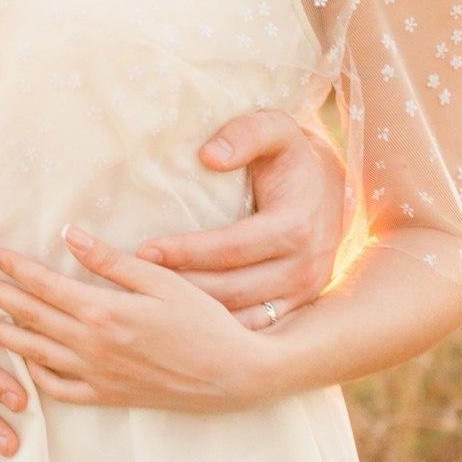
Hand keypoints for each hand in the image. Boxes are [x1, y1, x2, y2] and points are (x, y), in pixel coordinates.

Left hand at [0, 228, 282, 412]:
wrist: (237, 374)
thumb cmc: (205, 321)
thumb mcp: (162, 279)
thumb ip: (111, 259)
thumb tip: (70, 234)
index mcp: (104, 310)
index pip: (43, 284)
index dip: (12, 267)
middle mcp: (93, 345)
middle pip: (29, 316)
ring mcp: (98, 374)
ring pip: (34, 353)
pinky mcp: (109, 396)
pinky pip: (59, 389)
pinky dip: (34, 374)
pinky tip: (22, 361)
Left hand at [136, 109, 344, 327]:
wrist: (328, 184)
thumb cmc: (289, 153)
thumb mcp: (275, 127)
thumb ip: (246, 133)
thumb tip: (210, 155)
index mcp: (295, 226)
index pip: (232, 247)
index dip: (187, 251)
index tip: (144, 250)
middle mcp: (304, 268)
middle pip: (233, 289)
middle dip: (181, 288)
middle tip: (133, 282)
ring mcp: (303, 293)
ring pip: (242, 316)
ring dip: (195, 316)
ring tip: (148, 306)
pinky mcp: (298, 308)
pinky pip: (255, 329)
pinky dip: (220, 333)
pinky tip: (181, 326)